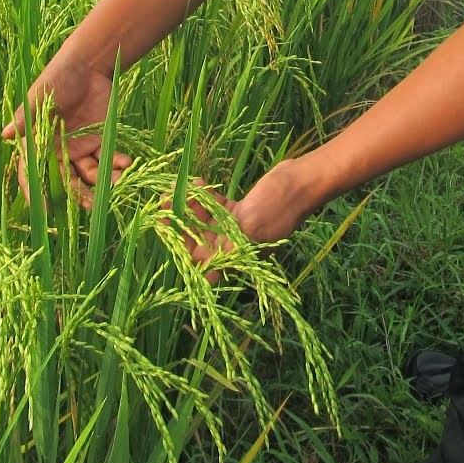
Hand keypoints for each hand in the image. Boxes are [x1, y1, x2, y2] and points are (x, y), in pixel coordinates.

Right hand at [4, 58, 129, 205]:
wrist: (88, 65)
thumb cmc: (58, 76)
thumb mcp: (42, 95)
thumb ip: (27, 116)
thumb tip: (6, 134)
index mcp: (36, 141)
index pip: (32, 171)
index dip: (35, 190)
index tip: (44, 208)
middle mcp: (56, 150)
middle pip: (64, 179)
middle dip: (76, 193)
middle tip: (89, 205)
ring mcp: (77, 147)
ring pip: (87, 174)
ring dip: (101, 183)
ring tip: (116, 185)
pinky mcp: (97, 141)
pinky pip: (105, 160)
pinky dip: (116, 164)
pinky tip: (126, 163)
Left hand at [174, 159, 316, 271]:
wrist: (301, 182)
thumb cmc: (278, 206)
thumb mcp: (251, 228)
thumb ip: (227, 250)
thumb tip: (206, 281)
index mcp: (238, 255)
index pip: (201, 258)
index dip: (179, 242)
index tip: (162, 222)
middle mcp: (235, 244)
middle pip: (198, 238)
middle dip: (179, 220)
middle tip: (164, 199)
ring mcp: (237, 226)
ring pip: (204, 220)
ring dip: (189, 205)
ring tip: (174, 186)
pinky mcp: (240, 210)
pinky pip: (215, 206)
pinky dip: (204, 196)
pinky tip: (196, 181)